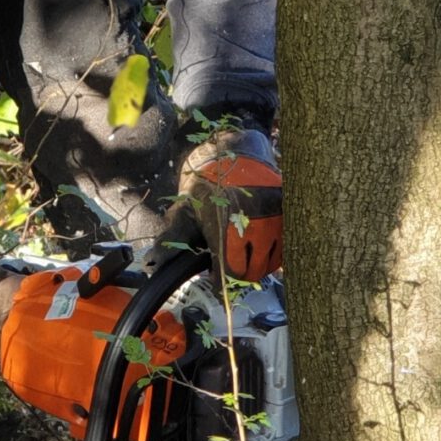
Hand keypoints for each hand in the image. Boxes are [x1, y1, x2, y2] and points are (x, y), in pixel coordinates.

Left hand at [175, 126, 281, 279]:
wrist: (235, 151)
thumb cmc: (207, 182)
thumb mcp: (186, 208)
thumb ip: (173, 238)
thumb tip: (154, 262)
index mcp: (224, 224)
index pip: (229, 271)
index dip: (222, 285)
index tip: (218, 289)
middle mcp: (252, 222)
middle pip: (251, 271)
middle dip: (239, 275)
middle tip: (230, 271)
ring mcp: (273, 217)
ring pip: (270, 261)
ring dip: (258, 266)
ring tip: (245, 260)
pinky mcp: (286, 212)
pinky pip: (283, 245)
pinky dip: (273, 254)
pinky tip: (261, 249)